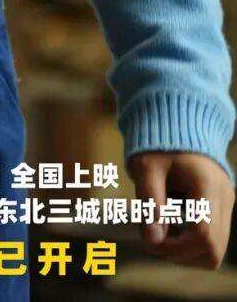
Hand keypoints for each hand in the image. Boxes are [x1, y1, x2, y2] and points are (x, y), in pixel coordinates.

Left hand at [126, 150, 233, 268]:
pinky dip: (192, 242)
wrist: (179, 121)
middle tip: (154, 239)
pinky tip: (171, 226)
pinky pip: (214, 240)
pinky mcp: (223, 207)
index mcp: (207, 186)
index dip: (176, 248)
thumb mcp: (146, 166)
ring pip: (216, 251)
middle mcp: (225, 198)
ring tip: (161, 231)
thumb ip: (150, 202)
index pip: (204, 236)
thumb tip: (152, 241)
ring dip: (187, 252)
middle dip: (181, 254)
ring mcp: (228, 204)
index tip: (151, 241)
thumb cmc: (159, 142)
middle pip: (213, 251)